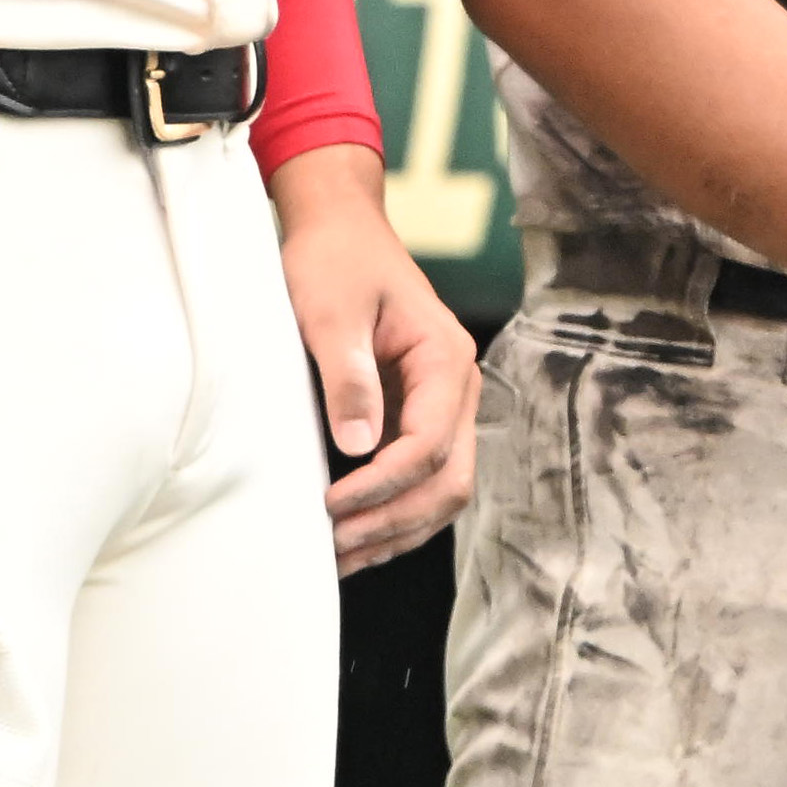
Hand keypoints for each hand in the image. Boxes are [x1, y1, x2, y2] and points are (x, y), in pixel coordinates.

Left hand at [282, 151, 478, 574]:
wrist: (342, 229)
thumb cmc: (336, 260)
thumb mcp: (330, 310)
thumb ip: (347, 376)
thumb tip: (358, 448)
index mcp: (445, 359)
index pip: (430, 444)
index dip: (383, 484)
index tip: (331, 504)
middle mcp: (457, 388)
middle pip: (449, 480)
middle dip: (394, 520)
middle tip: (335, 546)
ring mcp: (443, 406)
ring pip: (442, 491)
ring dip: (395, 529)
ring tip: (340, 557)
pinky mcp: (419, 416)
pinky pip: (420, 478)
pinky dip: (392, 513)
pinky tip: (354, 535)